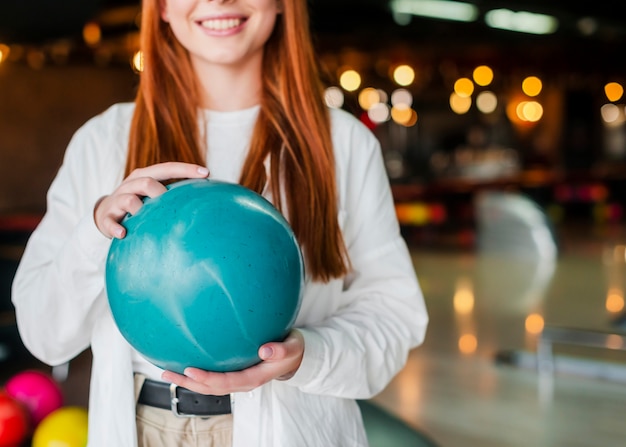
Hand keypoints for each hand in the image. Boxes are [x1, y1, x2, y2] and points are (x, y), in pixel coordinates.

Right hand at [94, 162, 208, 238]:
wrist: (104, 214)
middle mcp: (131, 185)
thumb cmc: (139, 204)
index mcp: (145, 176)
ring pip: (128, 200)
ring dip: (139, 208)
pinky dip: (116, 227)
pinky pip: (110, 222)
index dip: (186, 169)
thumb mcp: (153, 196)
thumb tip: (208, 202)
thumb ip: (174, 196)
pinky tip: (124, 234)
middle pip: (146, 181)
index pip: (167, 168)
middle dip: (160, 190)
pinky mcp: (107, 217)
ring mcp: (118, 200)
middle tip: (172, 202)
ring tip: (147, 218)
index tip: (207, 173)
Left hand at [161, 330, 304, 394]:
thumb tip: (264, 348)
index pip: (225, 383)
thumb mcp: (291, 348)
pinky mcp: (235, 372)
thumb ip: (280, 350)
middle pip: (210, 388)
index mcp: (253, 378)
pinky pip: (213, 375)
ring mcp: (237, 378)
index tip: (190, 370)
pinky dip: (198, 372)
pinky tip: (185, 362)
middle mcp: (242, 381)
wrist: (296, 355)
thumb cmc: (292, 350)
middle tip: (168, 371)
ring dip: (187, 380)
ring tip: (167, 370)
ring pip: (209, 384)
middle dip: (188, 382)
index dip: (207, 379)